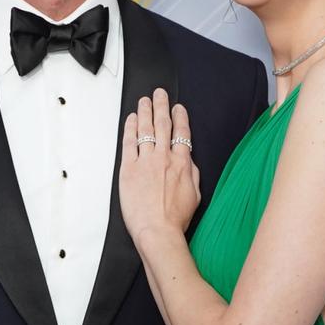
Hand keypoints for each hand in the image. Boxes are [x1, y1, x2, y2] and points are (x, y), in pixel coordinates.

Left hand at [120, 88, 200, 244]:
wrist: (157, 230)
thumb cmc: (176, 218)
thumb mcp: (196, 194)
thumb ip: (192, 173)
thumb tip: (187, 160)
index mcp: (182, 163)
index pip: (182, 133)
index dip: (180, 117)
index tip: (178, 108)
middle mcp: (164, 158)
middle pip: (163, 125)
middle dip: (161, 106)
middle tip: (159, 94)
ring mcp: (145, 162)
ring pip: (145, 130)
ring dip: (145, 112)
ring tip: (144, 101)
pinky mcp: (129, 169)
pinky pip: (129, 143)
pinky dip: (130, 129)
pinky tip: (130, 120)